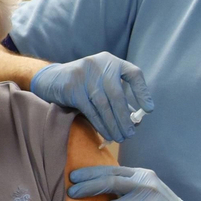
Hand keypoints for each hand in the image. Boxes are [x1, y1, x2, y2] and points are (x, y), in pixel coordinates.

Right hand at [29, 53, 153, 142]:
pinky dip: (100, 124)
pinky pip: (90, 110)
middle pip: (117, 95)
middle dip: (124, 118)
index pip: (134, 74)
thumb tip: (136, 121)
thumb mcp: (103, 83)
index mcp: (112, 62)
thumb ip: (119, 98)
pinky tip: (106, 133)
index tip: (148, 110)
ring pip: (103, 105)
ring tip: (120, 137)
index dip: (143, 92)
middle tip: (130, 134)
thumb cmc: (85, 84)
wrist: (52, 78)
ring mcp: (85, 75)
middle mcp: (100, 65)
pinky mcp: (72, 87)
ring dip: (113, 125)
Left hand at [67, 166, 199, 200]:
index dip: (90, 174)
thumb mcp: (148, 189)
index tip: (73, 177)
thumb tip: (97, 182)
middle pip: (109, 182)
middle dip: (86, 187)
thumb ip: (127, 184)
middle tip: (71, 192)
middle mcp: (146, 185)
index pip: (111, 170)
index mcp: (143, 175)